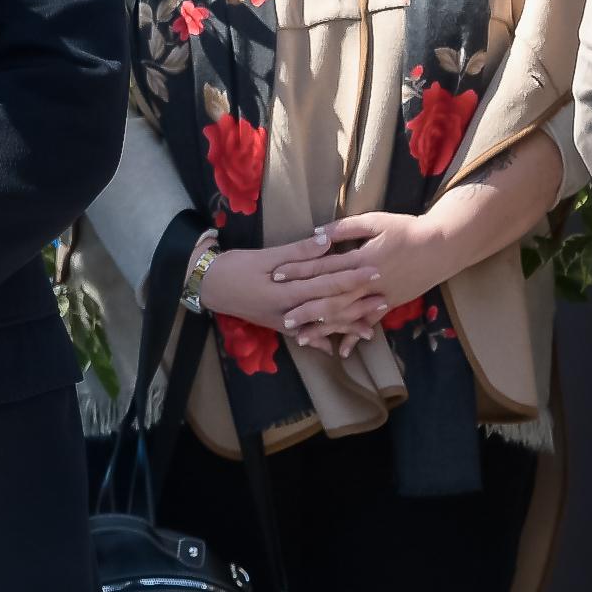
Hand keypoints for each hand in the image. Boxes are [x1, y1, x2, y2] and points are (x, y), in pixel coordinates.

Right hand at [196, 236, 389, 352]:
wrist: (208, 286)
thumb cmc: (235, 267)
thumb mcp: (264, 256)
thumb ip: (297, 252)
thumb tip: (327, 242)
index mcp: (286, 292)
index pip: (327, 284)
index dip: (352, 277)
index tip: (375, 271)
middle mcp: (289, 312)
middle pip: (330, 309)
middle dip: (358, 304)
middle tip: (384, 299)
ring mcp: (284, 323)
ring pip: (322, 326)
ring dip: (346, 326)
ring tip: (371, 328)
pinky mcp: (278, 326)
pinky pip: (305, 335)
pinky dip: (320, 341)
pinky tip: (334, 349)